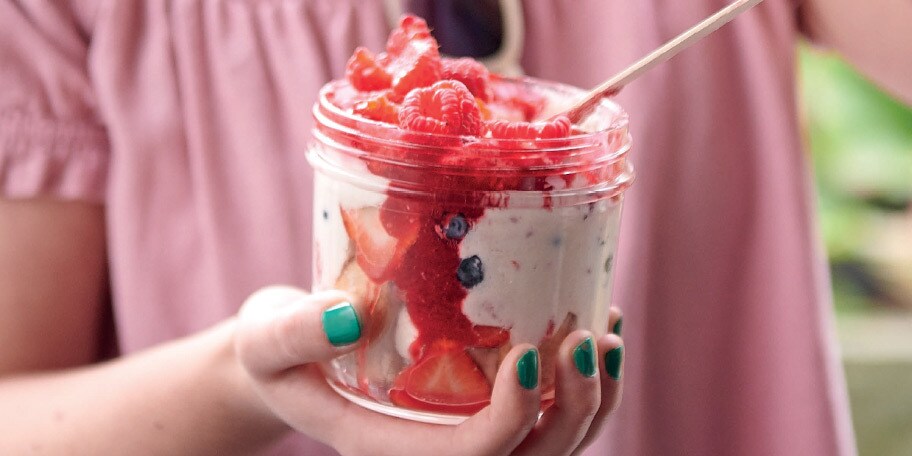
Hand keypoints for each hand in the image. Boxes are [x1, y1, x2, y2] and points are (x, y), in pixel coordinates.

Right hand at [234, 286, 623, 455]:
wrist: (287, 362)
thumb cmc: (275, 352)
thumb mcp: (267, 341)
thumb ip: (295, 332)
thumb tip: (345, 315)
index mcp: (390, 450)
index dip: (512, 419)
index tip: (526, 352)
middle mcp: (437, 454)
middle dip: (574, 412)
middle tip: (587, 339)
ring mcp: (464, 437)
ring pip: (551, 450)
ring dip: (593, 403)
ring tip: (606, 335)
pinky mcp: (478, 411)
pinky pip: (549, 420)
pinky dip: (585, 388)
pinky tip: (599, 330)